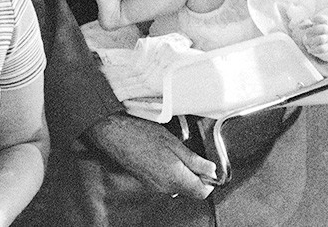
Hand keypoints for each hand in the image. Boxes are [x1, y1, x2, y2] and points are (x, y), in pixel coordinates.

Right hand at [84, 113, 215, 199]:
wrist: (115, 135)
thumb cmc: (142, 134)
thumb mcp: (174, 143)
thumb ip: (195, 161)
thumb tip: (212, 170)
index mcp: (174, 178)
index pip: (202, 192)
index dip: (210, 180)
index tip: (210, 167)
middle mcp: (165, 187)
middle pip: (191, 190)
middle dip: (197, 175)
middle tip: (194, 154)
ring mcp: (155, 186)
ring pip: (179, 186)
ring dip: (184, 172)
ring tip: (179, 151)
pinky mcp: (148, 182)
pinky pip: (167, 182)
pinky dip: (172, 171)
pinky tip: (166, 154)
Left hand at [293, 13, 327, 60]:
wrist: (321, 41)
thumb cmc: (313, 30)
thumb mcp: (308, 24)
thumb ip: (301, 23)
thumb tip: (294, 26)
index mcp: (324, 22)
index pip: (325, 19)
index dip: (318, 18)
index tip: (311, 19)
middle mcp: (327, 30)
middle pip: (324, 29)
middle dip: (313, 30)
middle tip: (306, 32)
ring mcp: (327, 39)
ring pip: (322, 39)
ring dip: (311, 40)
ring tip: (305, 42)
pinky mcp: (326, 47)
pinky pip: (322, 49)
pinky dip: (314, 50)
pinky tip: (309, 50)